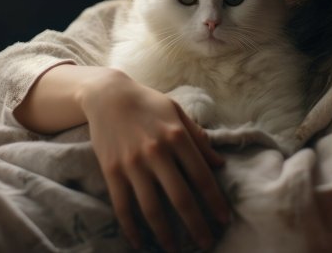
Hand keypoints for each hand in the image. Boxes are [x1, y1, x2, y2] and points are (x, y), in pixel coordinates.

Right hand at [80, 69, 230, 250]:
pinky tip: (140, 242)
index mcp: (177, 136)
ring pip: (152, 208)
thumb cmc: (148, 103)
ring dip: (165, 234)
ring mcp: (132, 164)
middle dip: (196, 225)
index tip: (224, 220)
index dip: (215, 201)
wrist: (108, 95)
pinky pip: (123, 206)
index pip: (201, 177)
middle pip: (181, 198)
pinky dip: (131, 228)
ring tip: (174, 250)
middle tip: (207, 243)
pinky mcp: (112, 171)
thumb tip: (220, 164)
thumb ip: (199, 139)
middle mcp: (157, 152)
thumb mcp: (178, 112)